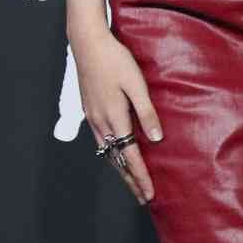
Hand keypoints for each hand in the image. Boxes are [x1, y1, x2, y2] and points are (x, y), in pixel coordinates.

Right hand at [72, 28, 161, 204]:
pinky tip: (117, 156)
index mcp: (115, 117)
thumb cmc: (115, 60)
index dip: (141, 177)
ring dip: (121, 170)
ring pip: (108, 153)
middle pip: (117, 160)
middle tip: (144, 198)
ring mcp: (93, 118)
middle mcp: (101, 123)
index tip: (150, 194)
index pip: (130, 156)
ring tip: (133, 183)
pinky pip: (102, 141)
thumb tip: (155, 139)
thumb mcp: (136, 84)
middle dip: (131, 181)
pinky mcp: (90, 111)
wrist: (87, 43)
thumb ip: (146, 112)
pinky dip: (111, 154)